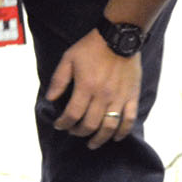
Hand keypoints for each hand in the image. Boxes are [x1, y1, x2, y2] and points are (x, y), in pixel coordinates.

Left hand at [45, 32, 141, 147]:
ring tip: (92, 143)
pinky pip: (129, 119)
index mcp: (86, 87)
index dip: (64, 124)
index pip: (72, 115)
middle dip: (78, 132)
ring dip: (99, 139)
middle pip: (90, 124)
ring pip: (109, 127)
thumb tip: (50, 99)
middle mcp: (103, 96)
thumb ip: (58, 80)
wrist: (119, 37)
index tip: (59, 125)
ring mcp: (119, 98)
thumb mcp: (69, 58)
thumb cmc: (91, 47)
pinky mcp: (132, 96)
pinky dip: (123, 132)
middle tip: (73, 132)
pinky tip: (115, 138)